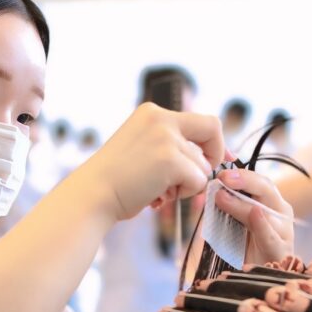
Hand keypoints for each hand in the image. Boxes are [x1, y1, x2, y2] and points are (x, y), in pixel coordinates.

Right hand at [77, 102, 224, 222]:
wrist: (92, 195)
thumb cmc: (114, 182)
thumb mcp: (141, 149)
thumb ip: (169, 146)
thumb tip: (206, 161)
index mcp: (152, 113)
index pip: (201, 120)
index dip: (215, 141)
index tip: (219, 159)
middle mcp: (161, 118)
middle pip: (212, 132)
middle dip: (210, 160)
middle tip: (194, 181)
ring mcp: (166, 137)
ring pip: (202, 165)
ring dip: (186, 185)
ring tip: (157, 192)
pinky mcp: (170, 160)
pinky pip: (198, 181)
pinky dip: (184, 194)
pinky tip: (158, 197)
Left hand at [215, 169, 293, 265]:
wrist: (256, 281)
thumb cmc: (246, 250)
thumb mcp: (234, 224)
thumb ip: (226, 207)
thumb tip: (207, 192)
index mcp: (271, 203)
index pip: (258, 181)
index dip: (240, 174)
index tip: (220, 172)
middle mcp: (280, 213)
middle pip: (266, 189)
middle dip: (244, 180)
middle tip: (222, 177)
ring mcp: (283, 232)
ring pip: (265, 212)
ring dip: (242, 204)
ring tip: (222, 197)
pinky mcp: (280, 251)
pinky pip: (271, 236)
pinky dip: (262, 225)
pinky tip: (255, 214)